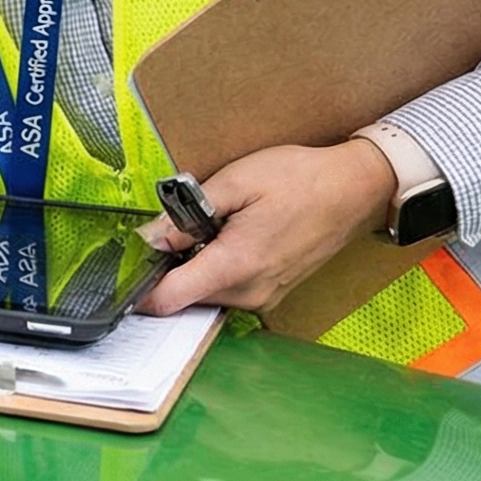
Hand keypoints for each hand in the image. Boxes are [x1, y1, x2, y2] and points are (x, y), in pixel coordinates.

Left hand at [138, 141, 396, 315]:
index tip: (125, 269)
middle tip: (180, 228)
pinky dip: (218, 270)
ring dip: (196, 267)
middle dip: (171, 267)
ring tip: (214, 229)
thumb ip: (184, 216)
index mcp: (235, 266)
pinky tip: (231, 238)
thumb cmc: (299, 179)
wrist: (354, 188)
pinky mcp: (271, 294)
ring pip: (204, 295)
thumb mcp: (234, 183)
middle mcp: (249, 293)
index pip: (168, 302)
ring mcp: (263, 298)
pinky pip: (228, 290)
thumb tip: (147, 240)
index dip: (139, 288)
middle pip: (182, 298)